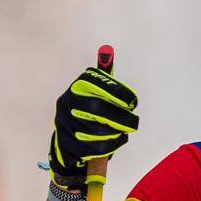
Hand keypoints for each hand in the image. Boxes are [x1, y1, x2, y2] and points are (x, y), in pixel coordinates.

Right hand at [49, 62, 138, 182]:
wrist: (69, 140)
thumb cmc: (91, 113)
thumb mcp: (98, 93)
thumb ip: (109, 82)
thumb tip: (110, 54)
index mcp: (77, 88)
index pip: (93, 81)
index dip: (116, 91)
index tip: (132, 101)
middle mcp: (67, 103)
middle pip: (95, 107)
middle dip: (119, 116)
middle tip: (134, 122)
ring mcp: (66, 125)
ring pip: (96, 130)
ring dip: (116, 132)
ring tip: (123, 130)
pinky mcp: (70, 144)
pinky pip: (97, 147)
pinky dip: (113, 144)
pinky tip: (117, 139)